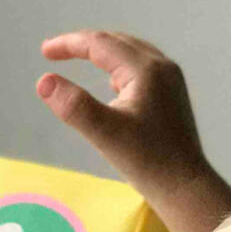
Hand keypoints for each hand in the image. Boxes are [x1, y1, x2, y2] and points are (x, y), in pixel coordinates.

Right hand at [36, 29, 230, 231]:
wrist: (186, 189)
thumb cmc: (148, 164)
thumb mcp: (106, 135)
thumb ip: (74, 106)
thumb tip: (43, 82)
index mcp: (146, 70)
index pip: (100, 43)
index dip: (69, 44)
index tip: (45, 52)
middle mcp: (162, 67)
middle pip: (117, 42)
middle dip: (85, 45)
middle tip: (57, 53)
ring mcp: (172, 81)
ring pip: (131, 54)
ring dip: (104, 54)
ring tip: (81, 61)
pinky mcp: (173, 96)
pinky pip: (142, 70)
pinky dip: (120, 69)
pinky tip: (113, 85)